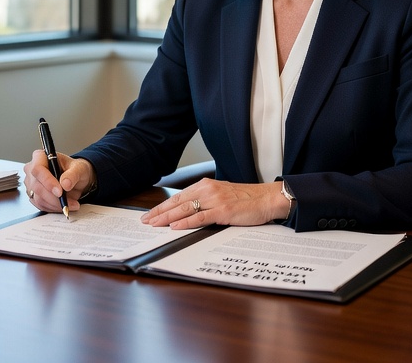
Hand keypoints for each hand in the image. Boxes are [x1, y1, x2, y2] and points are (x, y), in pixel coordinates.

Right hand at [22, 151, 93, 213]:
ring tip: (71, 203)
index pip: (38, 169)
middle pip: (37, 186)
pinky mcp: (33, 195)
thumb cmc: (74, 170)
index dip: (48, 182)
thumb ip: (73, 175)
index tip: (60, 192)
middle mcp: (32, 169)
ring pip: (38, 198)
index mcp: (40, 157)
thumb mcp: (79, 169)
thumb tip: (65, 184)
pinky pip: (40, 205)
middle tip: (69, 202)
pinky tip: (62, 204)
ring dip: (56, 204)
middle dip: (54, 198)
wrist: (74, 179)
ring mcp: (31, 183)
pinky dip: (53, 207)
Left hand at [139, 179, 290, 229]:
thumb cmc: (246, 198)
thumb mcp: (221, 194)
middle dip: (159, 212)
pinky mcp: (222, 211)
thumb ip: (205, 200)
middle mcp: (207, 190)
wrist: (266, 198)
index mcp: (205, 185)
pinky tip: (174, 227)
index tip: (150, 214)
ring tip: (154, 224)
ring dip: (167, 218)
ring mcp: (214, 200)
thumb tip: (188, 211)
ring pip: (185, 209)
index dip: (162, 206)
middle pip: (177, 202)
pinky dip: (185, 222)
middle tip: (145, 221)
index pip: (178, 197)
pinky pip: (199, 217)